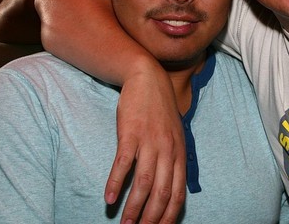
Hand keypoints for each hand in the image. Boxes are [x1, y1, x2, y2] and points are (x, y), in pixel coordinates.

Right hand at [106, 72, 186, 222]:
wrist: (148, 79)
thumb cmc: (160, 111)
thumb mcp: (176, 135)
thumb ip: (175, 159)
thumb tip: (171, 187)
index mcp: (179, 153)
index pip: (178, 193)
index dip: (168, 216)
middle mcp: (167, 150)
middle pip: (161, 192)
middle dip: (151, 218)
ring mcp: (149, 141)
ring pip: (143, 182)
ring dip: (133, 207)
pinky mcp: (131, 133)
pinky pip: (123, 163)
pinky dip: (116, 182)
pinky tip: (108, 198)